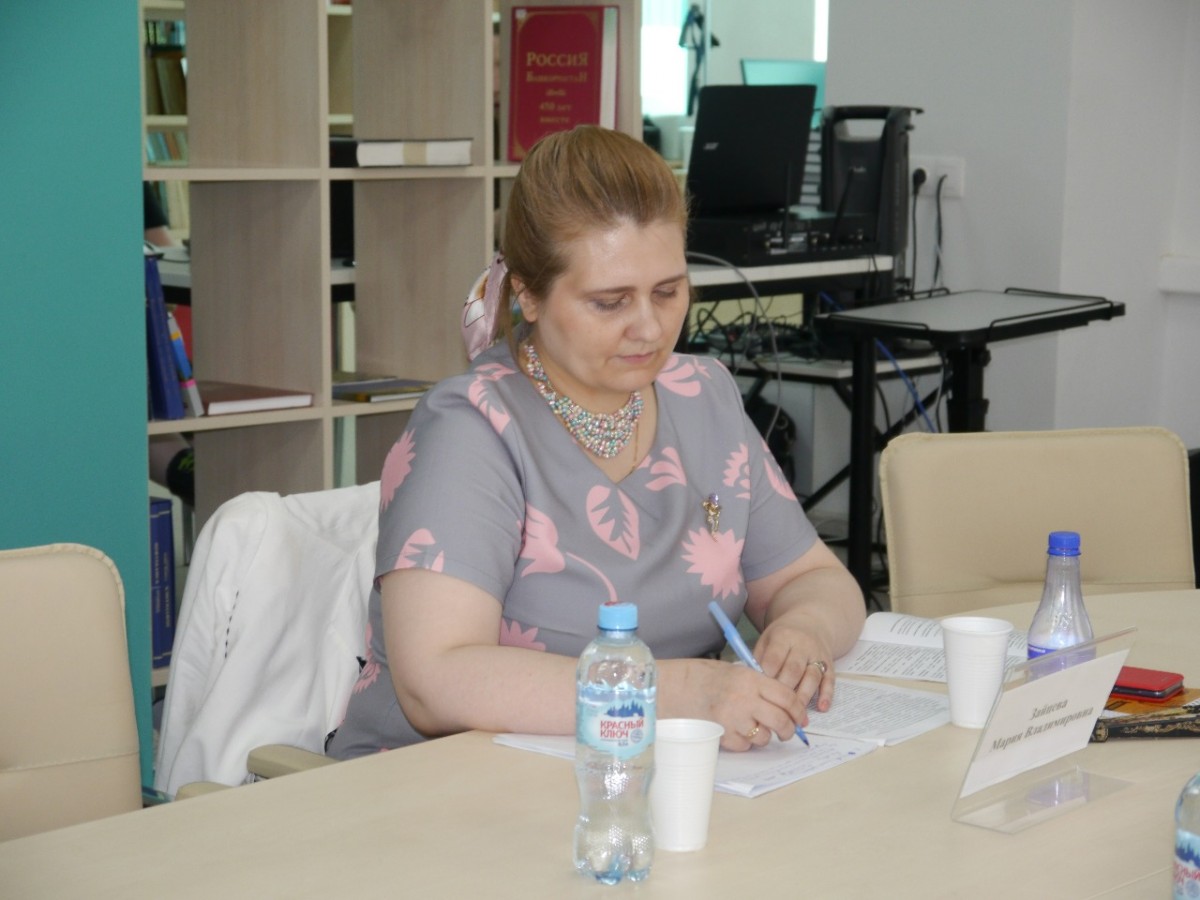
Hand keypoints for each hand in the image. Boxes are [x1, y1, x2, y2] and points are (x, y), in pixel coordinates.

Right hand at [665, 658, 806, 751]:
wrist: (675, 687)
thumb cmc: (706, 677)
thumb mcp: (737, 672)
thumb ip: (760, 686)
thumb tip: (785, 705)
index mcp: (750, 680)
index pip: (786, 697)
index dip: (799, 710)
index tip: (801, 717)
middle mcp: (744, 699)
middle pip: (780, 720)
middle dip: (789, 729)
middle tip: (788, 731)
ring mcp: (732, 719)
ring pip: (764, 737)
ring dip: (764, 735)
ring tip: (755, 727)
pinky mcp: (722, 735)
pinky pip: (745, 745)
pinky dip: (745, 742)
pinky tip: (736, 730)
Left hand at [752, 618, 835, 720]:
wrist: (811, 622)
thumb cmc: (782, 636)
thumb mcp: (767, 639)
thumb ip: (760, 658)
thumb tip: (754, 684)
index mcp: (783, 636)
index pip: (775, 657)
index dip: (768, 675)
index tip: (761, 692)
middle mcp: (803, 645)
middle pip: (794, 669)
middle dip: (785, 690)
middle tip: (775, 708)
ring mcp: (818, 655)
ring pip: (812, 677)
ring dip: (804, 697)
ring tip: (796, 716)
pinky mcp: (830, 664)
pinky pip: (830, 680)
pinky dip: (827, 695)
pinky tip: (821, 708)